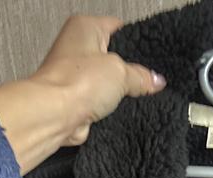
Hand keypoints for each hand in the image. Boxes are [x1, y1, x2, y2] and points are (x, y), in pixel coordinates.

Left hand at [0, 14, 166, 174]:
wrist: (55, 115)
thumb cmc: (77, 82)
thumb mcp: (121, 72)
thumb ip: (141, 76)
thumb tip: (156, 80)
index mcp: (85, 27)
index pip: (118, 28)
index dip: (138, 41)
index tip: (153, 56)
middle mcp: (76, 47)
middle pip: (113, 56)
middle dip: (129, 70)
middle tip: (148, 79)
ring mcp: (75, 74)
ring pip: (106, 81)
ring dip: (119, 92)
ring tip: (138, 96)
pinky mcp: (75, 97)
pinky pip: (100, 100)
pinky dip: (109, 107)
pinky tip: (122, 111)